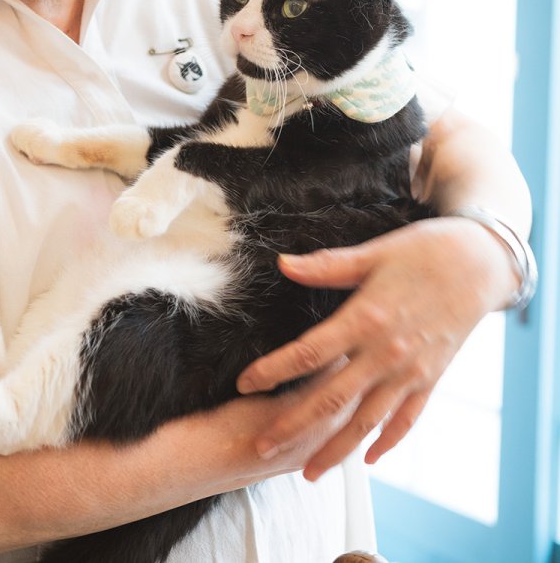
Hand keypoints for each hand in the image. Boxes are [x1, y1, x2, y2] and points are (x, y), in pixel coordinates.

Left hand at [236, 217, 517, 479]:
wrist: (479, 264)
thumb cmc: (422, 251)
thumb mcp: (373, 252)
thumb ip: (327, 266)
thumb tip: (283, 263)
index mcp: (365, 318)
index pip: (309, 352)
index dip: (274, 370)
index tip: (245, 383)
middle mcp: (386, 352)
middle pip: (332, 398)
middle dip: (294, 426)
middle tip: (260, 447)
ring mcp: (411, 371)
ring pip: (367, 421)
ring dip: (336, 449)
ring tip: (308, 472)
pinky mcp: (431, 378)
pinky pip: (408, 419)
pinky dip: (388, 441)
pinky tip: (368, 458)